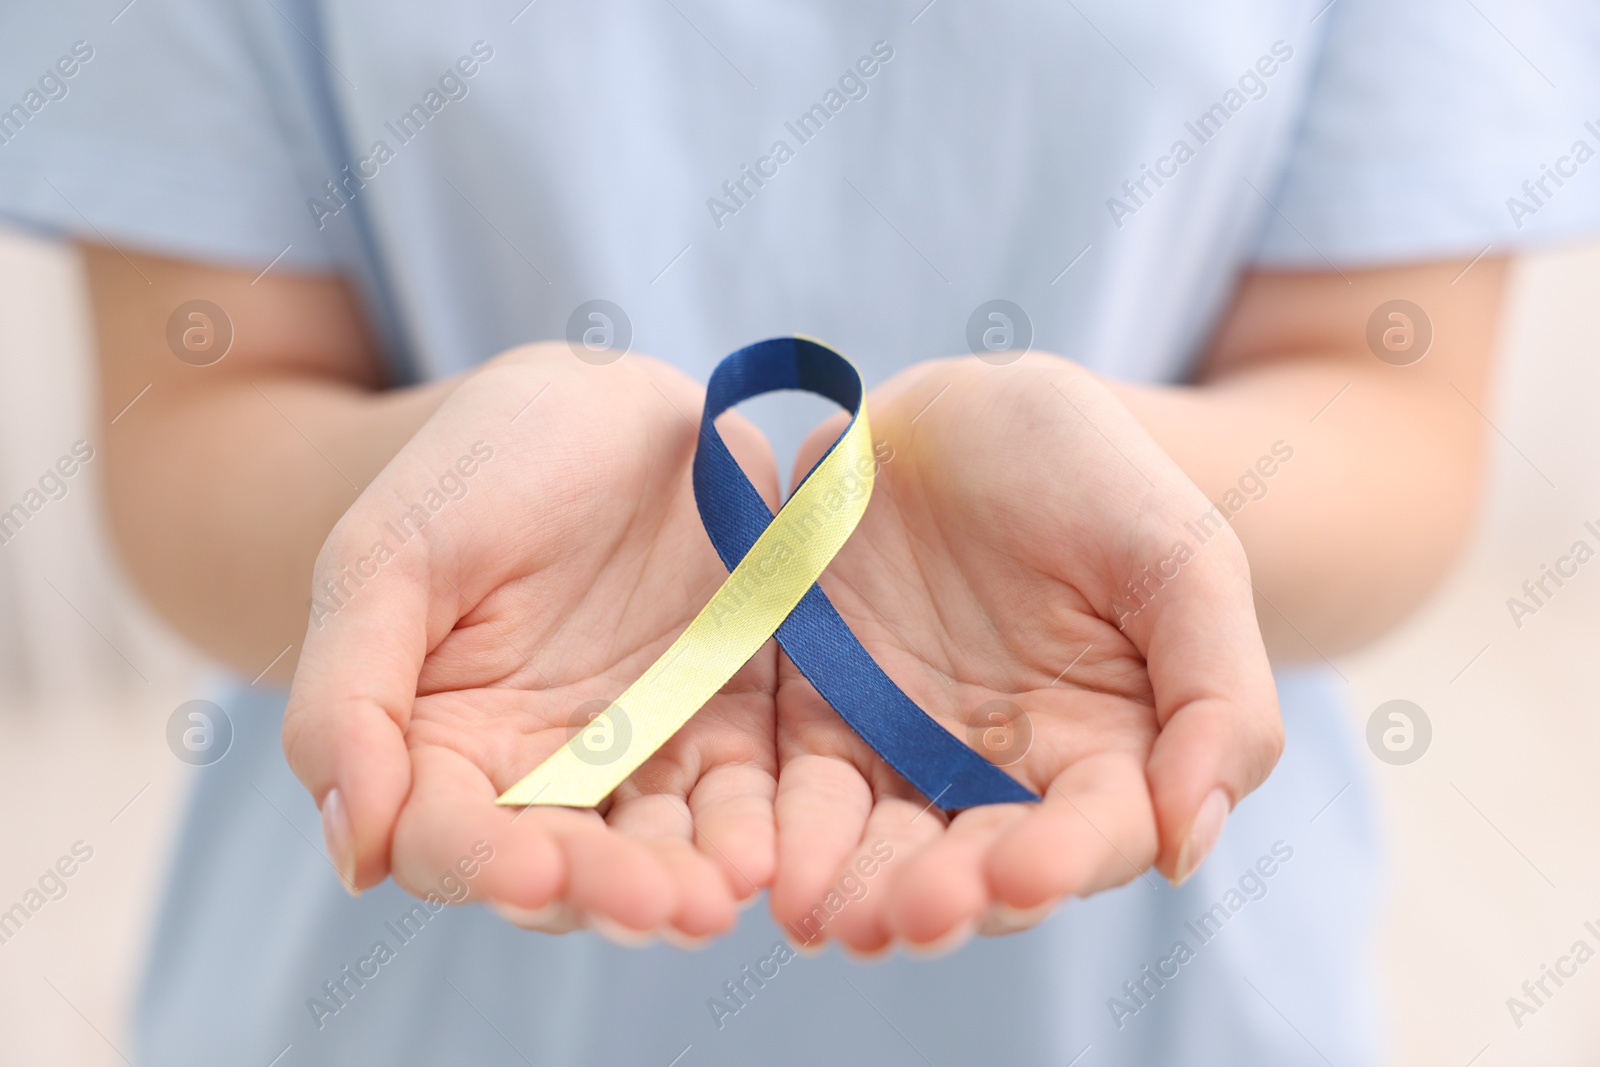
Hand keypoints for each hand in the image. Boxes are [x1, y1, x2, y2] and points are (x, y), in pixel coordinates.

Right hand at [283, 344, 779, 942]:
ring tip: (725, 893)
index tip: (535, 873)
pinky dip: (758, 826)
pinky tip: (774, 846)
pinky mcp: (731, 720)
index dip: (487, 867)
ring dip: (690, 882)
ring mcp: (643, 752)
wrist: (598, 400)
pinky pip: (745, 791)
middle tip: (663, 907)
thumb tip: (354, 852)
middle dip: (610, 892)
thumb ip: (347, 696)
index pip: (450, 842)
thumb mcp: (387, 556)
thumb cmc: (474, 465)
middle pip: (567, 867)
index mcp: (442, 746)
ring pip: (660, 847)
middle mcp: (542, 771)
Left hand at [769, 354, 1281, 952]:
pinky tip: (768, 867)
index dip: (1061, 861)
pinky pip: (798, 785)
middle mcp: (1004, 774)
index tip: (1025, 877)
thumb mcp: (1184, 560)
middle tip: (907, 917)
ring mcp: (905, 749)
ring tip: (826, 916)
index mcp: (1109, 751)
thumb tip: (1189, 845)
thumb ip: (1217, 699)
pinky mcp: (818, 716)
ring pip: (881, 843)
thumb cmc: (1097, 475)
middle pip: (976, 863)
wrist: (972, 410)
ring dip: (855, 888)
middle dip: (944, 895)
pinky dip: (784, 831)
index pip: (1093, 833)